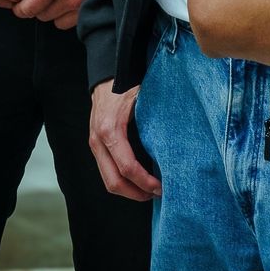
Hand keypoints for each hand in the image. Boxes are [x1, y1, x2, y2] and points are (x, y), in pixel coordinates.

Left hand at [12, 0, 100, 27]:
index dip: (20, 7)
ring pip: (55, 20)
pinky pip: (70, 22)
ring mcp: (80, 4)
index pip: (29, 6)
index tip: (19, 3)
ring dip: (50, 12)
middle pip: (40, 15)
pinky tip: (65, 2)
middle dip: (34, 7)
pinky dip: (64, 15)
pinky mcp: (90, 7)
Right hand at [89, 81, 161, 201]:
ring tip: (149, 190)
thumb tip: (175, 145)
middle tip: (158, 194)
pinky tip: (138, 180)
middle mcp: (97, 141)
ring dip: (129, 191)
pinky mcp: (95, 146)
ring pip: (108, 181)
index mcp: (110, 130)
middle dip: (137, 194)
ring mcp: (94, 144)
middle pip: (114, 182)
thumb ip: (154, 121)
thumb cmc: (126, 85)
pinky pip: (107, 171)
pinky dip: (122, 180)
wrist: (106, 75)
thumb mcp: (142, 99)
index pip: (127, 167)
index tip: (161, 187)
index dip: (145, 182)